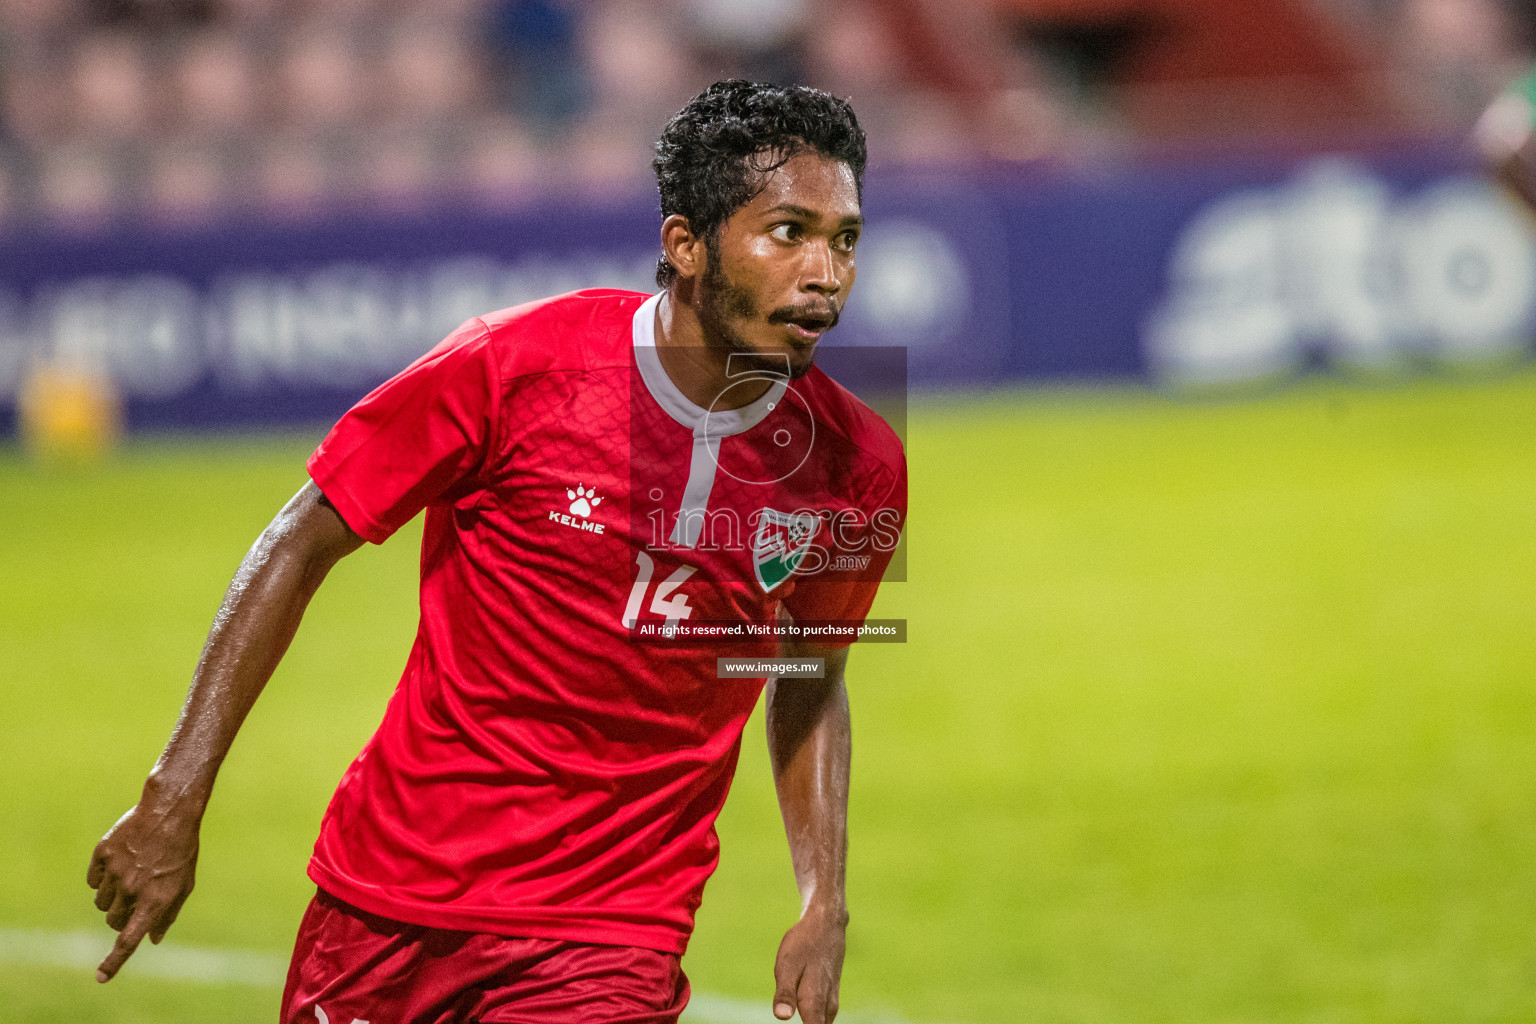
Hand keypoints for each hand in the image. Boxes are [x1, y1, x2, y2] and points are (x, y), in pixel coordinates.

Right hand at [86, 794, 200, 981]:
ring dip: (112, 896)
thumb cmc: (181, 851)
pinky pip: (92, 880)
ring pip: (101, 902)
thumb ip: (168, 914)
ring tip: (132, 874)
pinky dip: (102, 877)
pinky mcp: (102, 855)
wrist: (170, 811)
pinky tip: (121, 861)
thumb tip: (153, 939)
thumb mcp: (184, 884)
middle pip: (113, 921)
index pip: (128, 940)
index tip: (100, 978)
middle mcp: (132, 890)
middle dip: (121, 916)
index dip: (114, 962)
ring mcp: (115, 872)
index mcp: (155, 901)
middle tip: (136, 897)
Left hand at [772, 907, 846, 1022]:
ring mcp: (831, 1004)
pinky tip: (806, 1020)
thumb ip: (785, 993)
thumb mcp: (786, 965)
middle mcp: (827, 1009)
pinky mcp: (830, 999)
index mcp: (815, 1004)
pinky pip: (822, 1021)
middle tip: (787, 1014)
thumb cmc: (802, 944)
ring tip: (796, 1016)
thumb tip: (783, 1017)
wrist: (826, 925)